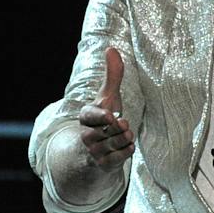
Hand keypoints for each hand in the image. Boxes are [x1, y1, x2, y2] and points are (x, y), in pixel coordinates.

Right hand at [74, 47, 134, 169]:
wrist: (99, 147)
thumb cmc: (105, 117)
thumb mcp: (109, 96)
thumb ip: (112, 75)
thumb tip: (112, 49)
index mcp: (86, 116)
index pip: (89, 115)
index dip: (100, 116)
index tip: (110, 116)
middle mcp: (85, 133)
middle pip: (107, 130)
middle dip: (118, 128)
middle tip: (122, 124)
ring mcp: (93, 150)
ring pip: (113, 144)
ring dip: (123, 139)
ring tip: (126, 134)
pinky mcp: (102, 164)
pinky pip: (118, 158)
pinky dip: (126, 152)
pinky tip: (127, 146)